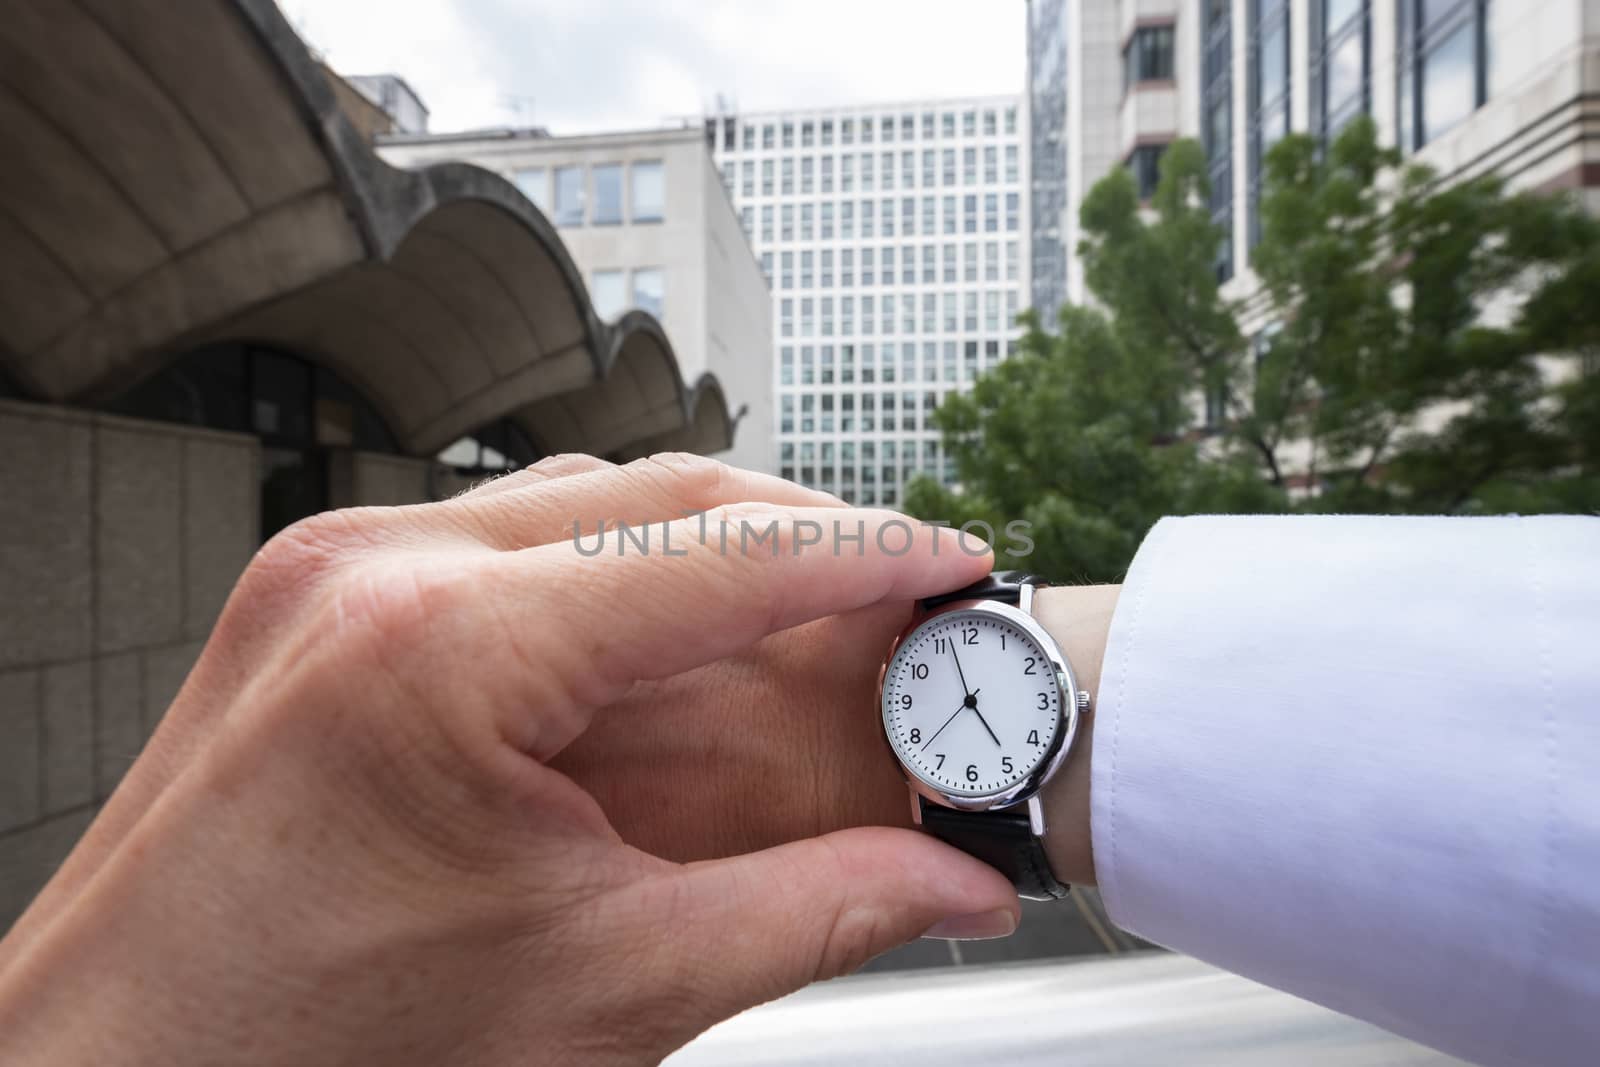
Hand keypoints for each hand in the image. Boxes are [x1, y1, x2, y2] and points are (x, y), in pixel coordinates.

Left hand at [0, 454, 1017, 1065]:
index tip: (951, 563)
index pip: (716, 556)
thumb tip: (946, 885)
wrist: (124, 1065)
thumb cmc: (311, 1046)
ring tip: (801, 621)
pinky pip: (507, 534)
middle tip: (900, 601)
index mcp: (439, 653)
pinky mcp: (320, 588)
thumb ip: (810, 917)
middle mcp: (374, 570)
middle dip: (803, 539)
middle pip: (657, 495)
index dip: (864, 555)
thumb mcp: (604, 987)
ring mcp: (333, 565)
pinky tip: (663, 639)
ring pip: (583, 498)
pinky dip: (611, 568)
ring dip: (706, 545)